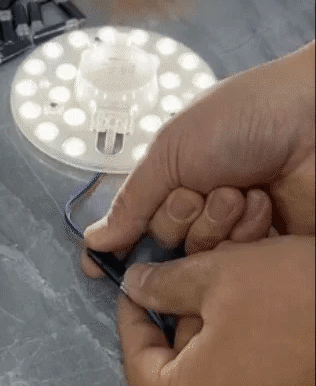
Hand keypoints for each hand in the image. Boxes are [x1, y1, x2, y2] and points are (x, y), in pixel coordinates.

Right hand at [83, 40, 314, 264]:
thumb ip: (133, 201)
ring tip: (239, 191)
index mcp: (169, 182)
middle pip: (164, 244)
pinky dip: (246, 232)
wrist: (312, 118)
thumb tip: (92, 241)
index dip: (116, 245)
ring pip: (198, 257)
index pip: (133, 224)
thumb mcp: (171, 151)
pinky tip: (262, 204)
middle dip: (178, 218)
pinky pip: (236, 262)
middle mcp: (194, 209)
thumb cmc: (234, 122)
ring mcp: (228, 229)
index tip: (96, 267)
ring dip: (214, 223)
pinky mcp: (261, 247)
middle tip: (200, 190)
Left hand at [118, 236, 314, 385]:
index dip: (130, 319)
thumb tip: (133, 285)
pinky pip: (240, 363)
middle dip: (174, 313)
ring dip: (206, 316)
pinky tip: (244, 295)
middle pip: (175, 363)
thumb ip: (163, 283)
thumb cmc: (290, 295)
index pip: (139, 362)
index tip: (132, 288)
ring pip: (208, 359)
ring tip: (218, 278)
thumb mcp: (216, 276)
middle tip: (181, 275)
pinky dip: (232, 329)